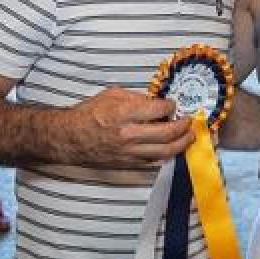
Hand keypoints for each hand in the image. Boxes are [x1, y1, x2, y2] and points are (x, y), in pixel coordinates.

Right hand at [69, 88, 192, 167]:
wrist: (70, 138)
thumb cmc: (88, 114)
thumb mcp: (111, 95)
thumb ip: (136, 98)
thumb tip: (156, 101)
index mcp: (124, 114)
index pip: (159, 110)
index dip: (171, 105)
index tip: (173, 104)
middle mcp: (129, 135)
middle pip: (168, 133)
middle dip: (184, 126)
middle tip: (189, 121)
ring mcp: (130, 152)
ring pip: (165, 151)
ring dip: (182, 144)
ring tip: (189, 137)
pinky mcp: (129, 163)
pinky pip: (154, 160)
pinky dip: (167, 153)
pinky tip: (172, 146)